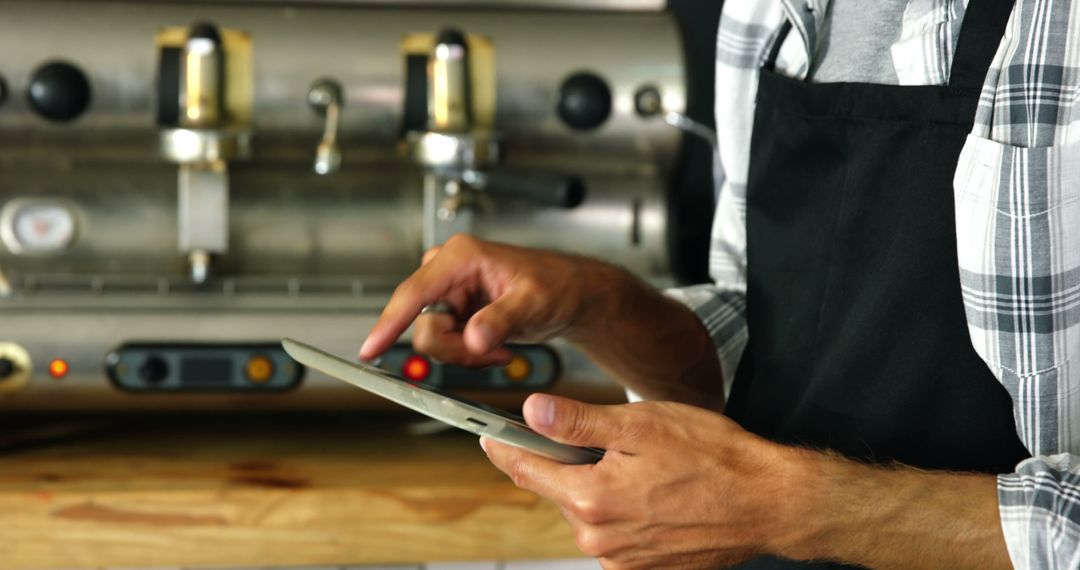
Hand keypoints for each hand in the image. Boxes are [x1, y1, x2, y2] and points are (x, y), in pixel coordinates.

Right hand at [360, 235, 621, 365]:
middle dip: (455, 347)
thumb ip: (502, 320)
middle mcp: (448, 272)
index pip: (414, 293)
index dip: (389, 323)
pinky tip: (496, 346)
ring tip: (500, 346)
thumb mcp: (533, 303)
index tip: (370, 349)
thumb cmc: (557, 286)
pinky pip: (447, 344)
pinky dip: (470, 353)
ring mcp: (450, 294)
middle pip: (424, 325)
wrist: (571, 296)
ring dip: (465, 353)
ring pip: (434, 339)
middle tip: (491, 351)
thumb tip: (473, 336)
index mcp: (460, 257)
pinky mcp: (455, 312)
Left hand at [481, 394, 806, 568]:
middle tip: (603, 437)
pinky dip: (623, 509)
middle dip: (568, 462)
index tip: (486, 434)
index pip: (526, 470)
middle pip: (559, 491)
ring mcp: (621, 560)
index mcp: (592, 499)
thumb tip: (531, 412)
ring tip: (645, 466)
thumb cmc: (715, 457)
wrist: (770, 502)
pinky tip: (655, 491)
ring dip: (599, 486)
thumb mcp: (641, 424)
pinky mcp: (643, 569)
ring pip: (588, 511)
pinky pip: (615, 532)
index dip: (504, 447)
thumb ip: (578, 421)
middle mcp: (599, 539)